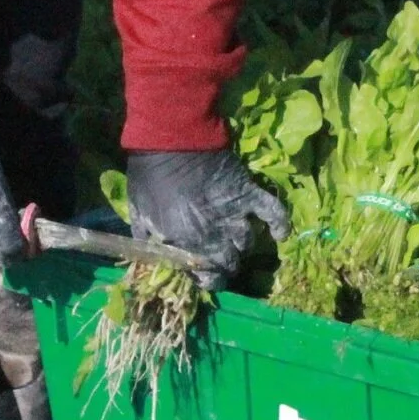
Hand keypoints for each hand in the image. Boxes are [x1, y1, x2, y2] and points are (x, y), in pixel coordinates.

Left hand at [126, 150, 288, 283]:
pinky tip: (280, 234)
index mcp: (187, 242)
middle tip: (220, 259)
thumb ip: (145, 236)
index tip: (202, 274)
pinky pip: (273, 213)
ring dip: (242, 245)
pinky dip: (280, 224)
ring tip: (235, 240)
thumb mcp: (137, 210)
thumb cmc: (150, 175)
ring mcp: (235, 214)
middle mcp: (215, 234)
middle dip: (226, 266)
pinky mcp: (249, 194)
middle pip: (231, 264)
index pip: (206, 277)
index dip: (206, 279)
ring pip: (247, 243)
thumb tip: (150, 253)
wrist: (171, 140)